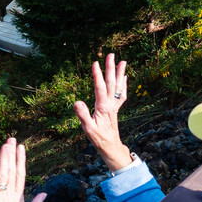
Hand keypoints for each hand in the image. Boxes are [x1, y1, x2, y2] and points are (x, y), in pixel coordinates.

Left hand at [0, 137, 46, 201]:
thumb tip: (45, 194)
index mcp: (20, 198)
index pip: (21, 174)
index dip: (20, 160)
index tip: (21, 147)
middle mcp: (12, 196)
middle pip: (12, 171)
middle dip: (11, 154)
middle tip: (11, 139)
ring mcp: (2, 199)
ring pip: (3, 175)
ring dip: (3, 159)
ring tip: (4, 145)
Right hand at [73, 55, 134, 172]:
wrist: (111, 147)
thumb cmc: (98, 139)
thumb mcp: (88, 129)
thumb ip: (83, 115)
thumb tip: (77, 102)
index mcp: (103, 107)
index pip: (99, 88)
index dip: (97, 75)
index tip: (95, 63)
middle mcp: (110, 104)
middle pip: (111, 83)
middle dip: (111, 68)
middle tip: (112, 55)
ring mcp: (114, 106)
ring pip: (118, 86)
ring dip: (120, 73)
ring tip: (123, 61)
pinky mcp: (115, 109)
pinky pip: (121, 94)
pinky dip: (123, 85)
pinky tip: (124, 78)